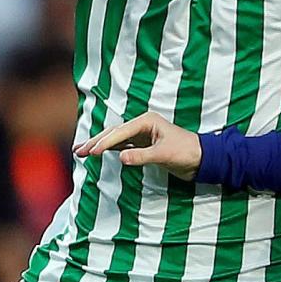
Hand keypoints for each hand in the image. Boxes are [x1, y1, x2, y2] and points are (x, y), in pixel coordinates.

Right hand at [74, 112, 201, 178]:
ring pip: (115, 139)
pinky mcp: (144, 145)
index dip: (105, 142)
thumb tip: (121, 158)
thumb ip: (142, 156)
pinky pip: (122, 146)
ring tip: (81, 151)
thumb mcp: (164, 155)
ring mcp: (142, 135)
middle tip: (78, 151)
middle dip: (95, 142)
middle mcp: (143, 126)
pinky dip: (109, 149)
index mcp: (147, 122)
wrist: (202, 159)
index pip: (121, 132)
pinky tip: (98, 152)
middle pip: (114, 133)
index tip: (93, 152)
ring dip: (99, 145)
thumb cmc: (187, 152)